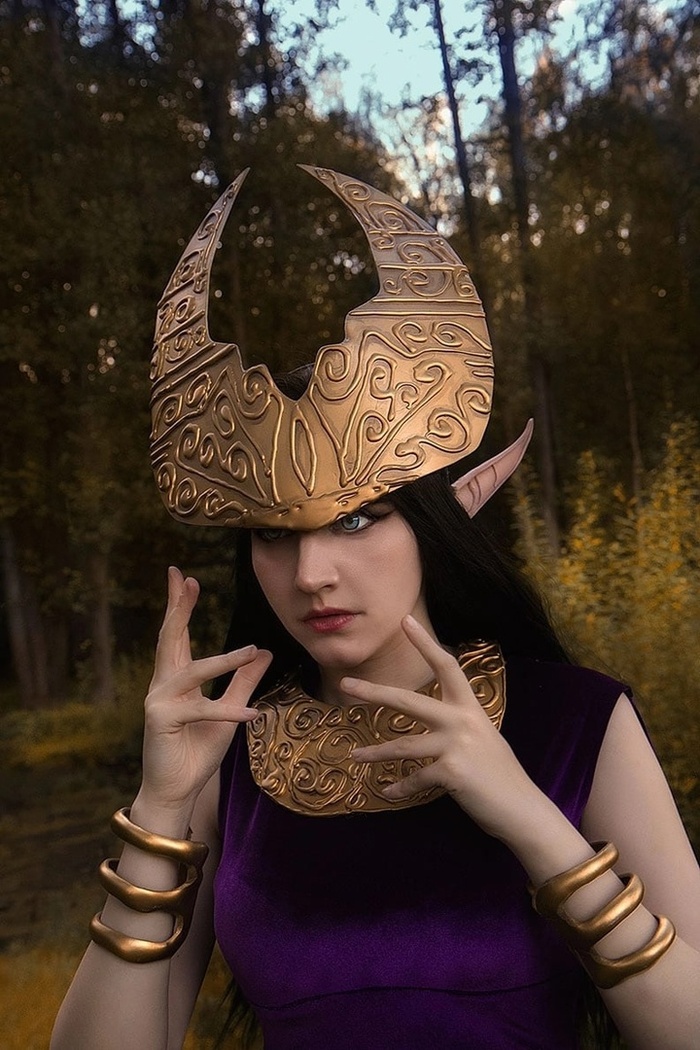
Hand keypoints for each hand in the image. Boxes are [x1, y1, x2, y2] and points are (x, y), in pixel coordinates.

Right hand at [140, 566, 271, 811]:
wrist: (177, 790)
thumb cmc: (197, 751)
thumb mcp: (229, 710)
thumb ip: (243, 681)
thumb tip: (263, 650)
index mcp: (175, 678)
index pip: (176, 634)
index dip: (178, 605)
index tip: (181, 575)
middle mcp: (163, 684)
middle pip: (170, 638)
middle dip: (178, 607)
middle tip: (185, 579)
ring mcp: (159, 701)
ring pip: (192, 671)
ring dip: (224, 661)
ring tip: (249, 651)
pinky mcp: (162, 721)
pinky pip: (202, 711)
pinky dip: (228, 711)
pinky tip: (252, 714)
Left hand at [344, 615, 543, 844]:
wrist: (521, 809)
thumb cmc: (499, 775)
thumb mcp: (482, 738)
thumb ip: (458, 725)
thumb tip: (431, 723)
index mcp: (470, 708)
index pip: (446, 666)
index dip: (425, 642)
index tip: (405, 620)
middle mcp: (462, 721)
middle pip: (408, 701)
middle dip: (374, 692)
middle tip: (346, 684)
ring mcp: (456, 745)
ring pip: (403, 745)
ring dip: (375, 753)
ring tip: (355, 755)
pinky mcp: (452, 772)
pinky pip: (415, 779)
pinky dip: (400, 787)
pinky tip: (388, 792)